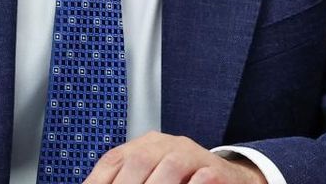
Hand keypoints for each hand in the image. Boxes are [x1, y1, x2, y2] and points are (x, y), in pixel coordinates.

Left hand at [82, 132, 265, 183]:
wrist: (227, 179)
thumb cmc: (183, 180)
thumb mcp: (149, 176)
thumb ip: (125, 179)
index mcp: (144, 146)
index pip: (114, 159)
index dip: (99, 180)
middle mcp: (166, 145)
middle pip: (139, 161)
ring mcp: (192, 154)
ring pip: (171, 166)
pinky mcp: (215, 169)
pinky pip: (203, 177)